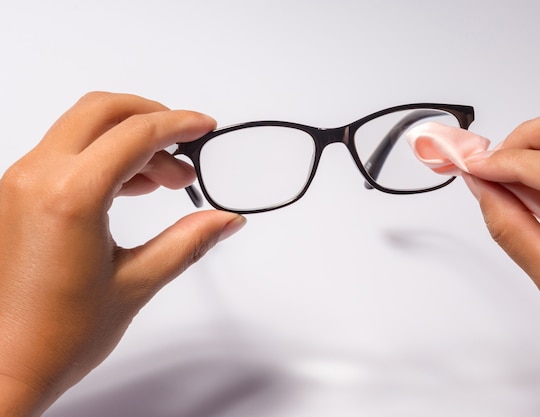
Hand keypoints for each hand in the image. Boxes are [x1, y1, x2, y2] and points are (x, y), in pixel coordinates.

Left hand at [0, 92, 245, 415]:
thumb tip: (226, 220)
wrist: (6, 366)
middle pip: (102, 111)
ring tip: (166, 179)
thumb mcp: (137, 283)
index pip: (135, 134)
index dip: (178, 124)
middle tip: (185, 150)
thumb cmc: (56, 336)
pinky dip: (103, 156)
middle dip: (152, 119)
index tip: (204, 127)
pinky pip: (65, 153)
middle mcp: (36, 178)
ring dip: (129, 140)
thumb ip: (188, 241)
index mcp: (69, 197)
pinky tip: (132, 185)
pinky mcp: (16, 195)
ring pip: (83, 129)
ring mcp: (20, 183)